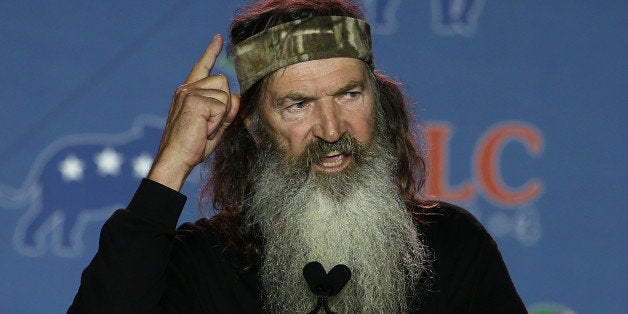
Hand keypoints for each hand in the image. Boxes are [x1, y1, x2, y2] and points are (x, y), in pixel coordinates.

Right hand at [148, 34, 239, 190]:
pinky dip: (218, 122)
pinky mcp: (194, 100)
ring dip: (222, 116)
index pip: (202, 67)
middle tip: (210, 125)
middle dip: (226, 105)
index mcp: (189, 92)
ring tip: (205, 128)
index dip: (211, 52)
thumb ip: (226, 110)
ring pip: (225, 94)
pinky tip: (204, 130)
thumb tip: (236, 97)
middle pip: (224, 81)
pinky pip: (222, 106)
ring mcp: (189, 92)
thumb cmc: (193, 146)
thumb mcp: (214, 125)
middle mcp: (186, 88)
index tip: (219, 39)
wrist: (176, 159)